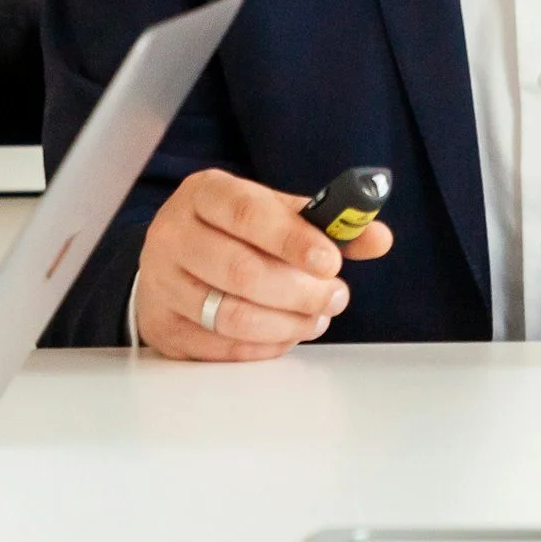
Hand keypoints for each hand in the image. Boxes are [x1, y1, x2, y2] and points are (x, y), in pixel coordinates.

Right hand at [135, 169, 393, 360]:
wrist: (173, 255)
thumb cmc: (232, 230)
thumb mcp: (274, 212)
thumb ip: (326, 223)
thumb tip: (379, 238)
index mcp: (204, 193)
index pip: (248, 213)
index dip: (293, 239)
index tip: (332, 261)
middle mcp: (173, 234)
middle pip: (241, 271)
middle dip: (300, 291)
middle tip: (336, 297)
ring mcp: (161, 283)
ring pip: (230, 315)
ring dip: (286, 323)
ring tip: (317, 317)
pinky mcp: (161, 327)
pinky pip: (219, 348)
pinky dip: (263, 346)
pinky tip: (287, 333)